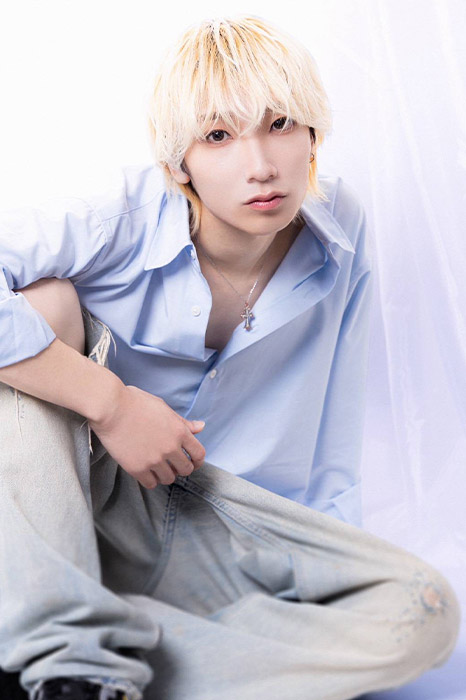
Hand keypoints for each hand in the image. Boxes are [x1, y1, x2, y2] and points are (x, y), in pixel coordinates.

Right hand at [89, 384, 205, 488]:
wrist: (110, 408)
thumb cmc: (135, 403)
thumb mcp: (163, 408)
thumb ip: (182, 422)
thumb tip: (201, 427)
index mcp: (179, 431)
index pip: (199, 454)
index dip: (198, 461)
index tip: (193, 462)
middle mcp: (170, 448)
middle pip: (186, 469)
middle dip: (181, 468)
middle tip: (173, 465)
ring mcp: (154, 460)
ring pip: (169, 478)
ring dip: (166, 474)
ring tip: (158, 467)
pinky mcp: (137, 468)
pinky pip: (151, 483)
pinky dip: (151, 479)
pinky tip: (146, 471)